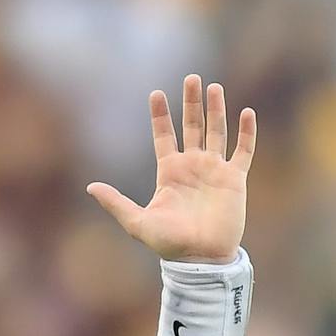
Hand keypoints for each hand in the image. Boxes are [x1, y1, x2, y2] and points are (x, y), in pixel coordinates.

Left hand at [88, 75, 255, 263]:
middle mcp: (192, 166)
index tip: (156, 93)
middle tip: (191, 77)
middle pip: (192, 126)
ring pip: (216, 132)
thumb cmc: (169, 244)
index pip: (163, 136)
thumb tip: (90, 187)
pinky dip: (246, 132)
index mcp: (169, 172)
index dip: (160, 115)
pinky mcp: (235, 179)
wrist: (201, 258)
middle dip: (191, 102)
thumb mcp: (137, 222)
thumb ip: (116, 202)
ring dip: (216, 109)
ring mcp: (214, 170)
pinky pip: (243, 150)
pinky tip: (246, 112)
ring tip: (213, 87)